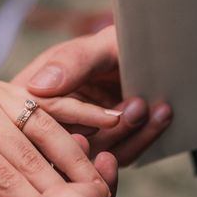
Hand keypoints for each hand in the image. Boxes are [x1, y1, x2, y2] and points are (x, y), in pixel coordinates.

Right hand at [13, 25, 171, 165]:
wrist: (155, 52)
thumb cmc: (119, 40)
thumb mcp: (98, 46)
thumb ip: (72, 62)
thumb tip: (39, 86)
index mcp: (35, 91)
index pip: (42, 116)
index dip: (76, 118)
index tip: (109, 116)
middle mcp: (53, 119)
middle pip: (68, 145)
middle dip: (108, 131)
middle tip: (138, 106)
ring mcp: (80, 135)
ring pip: (96, 156)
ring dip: (129, 134)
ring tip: (152, 106)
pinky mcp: (106, 146)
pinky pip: (119, 156)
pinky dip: (142, 138)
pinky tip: (161, 115)